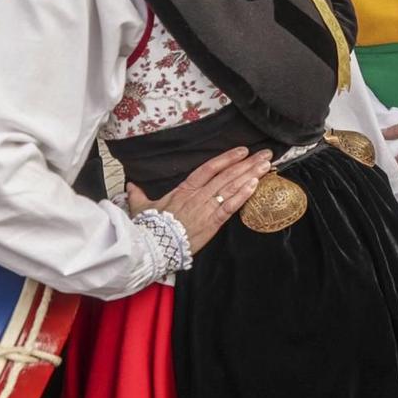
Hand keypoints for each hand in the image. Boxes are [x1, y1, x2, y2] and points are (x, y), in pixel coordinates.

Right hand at [125, 147, 272, 252]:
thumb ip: (139, 195)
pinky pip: (230, 206)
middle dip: (247, 163)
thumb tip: (130, 186)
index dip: (227, 158)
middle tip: (265, 154)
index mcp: (184, 189)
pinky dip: (243, 195)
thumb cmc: (149, 227)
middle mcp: (198, 195)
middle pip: (226, 175)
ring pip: (231, 187)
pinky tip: (255, 185)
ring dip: (250, 174)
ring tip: (266, 165)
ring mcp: (206, 207)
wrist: (152, 246)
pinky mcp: (212, 222)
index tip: (243, 150)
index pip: (209, 168)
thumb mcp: (142, 208)